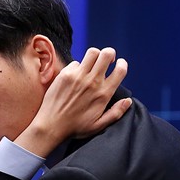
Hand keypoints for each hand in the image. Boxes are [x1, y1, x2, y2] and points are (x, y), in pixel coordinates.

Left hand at [15, 47, 130, 156]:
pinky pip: (76, 62)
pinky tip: (76, 75)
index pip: (120, 70)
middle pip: (107, 54)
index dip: (123, 64)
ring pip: (92, 52)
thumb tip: (128, 101)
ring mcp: (78, 76)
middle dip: (110, 54)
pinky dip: (78, 66)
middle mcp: (92, 82)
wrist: (51, 125)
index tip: (119, 64)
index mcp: (103, 94)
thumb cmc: (74, 127)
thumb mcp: (99, 125)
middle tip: (107, 60)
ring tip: (93, 63)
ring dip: (95, 55)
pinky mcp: (65, 74)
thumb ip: (116, 113)